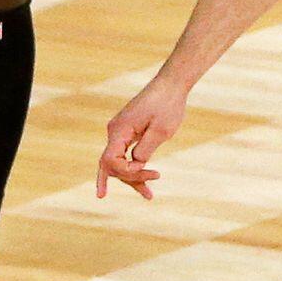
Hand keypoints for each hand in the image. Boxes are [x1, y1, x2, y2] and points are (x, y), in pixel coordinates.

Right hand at [98, 78, 187, 199]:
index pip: (110, 161)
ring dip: (131, 178)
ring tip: (149, 196)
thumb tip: (134, 166)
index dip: (127, 172)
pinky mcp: (127, 131)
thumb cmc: (167, 105)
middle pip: (112, 164)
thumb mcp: (160, 131)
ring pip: (119, 161)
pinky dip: (133, 166)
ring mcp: (119, 131)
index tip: (149, 171)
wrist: (171, 85)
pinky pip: (125, 153)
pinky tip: (143, 180)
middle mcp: (114, 130)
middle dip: (128, 180)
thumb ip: (144, 151)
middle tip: (149, 194)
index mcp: (119, 129)